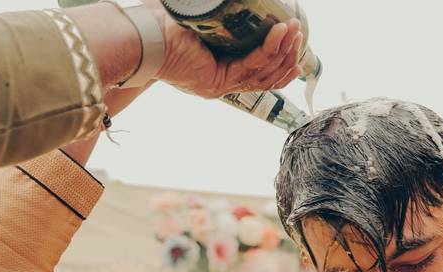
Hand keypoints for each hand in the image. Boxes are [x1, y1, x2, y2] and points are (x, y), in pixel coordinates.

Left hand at [143, 0, 304, 98]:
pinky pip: (253, 66)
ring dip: (283, 50)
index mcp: (219, 69)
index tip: (297, 47)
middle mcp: (222, 81)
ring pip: (264, 73)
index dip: (281, 61)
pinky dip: (269, 48)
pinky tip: (279, 31)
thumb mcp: (204, 19)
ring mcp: (221, 84)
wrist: (143, 36)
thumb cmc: (165, 24)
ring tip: (294, 28)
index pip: (259, 71)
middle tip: (298, 31)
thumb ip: (224, 17)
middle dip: (287, 53)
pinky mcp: (218, 82)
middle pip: (267, 75)